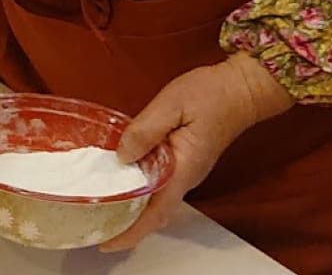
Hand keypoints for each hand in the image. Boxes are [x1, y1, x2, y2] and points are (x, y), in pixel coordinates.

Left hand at [102, 54, 293, 251]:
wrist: (240, 88)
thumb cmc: (210, 94)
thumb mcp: (172, 104)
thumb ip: (145, 130)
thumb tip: (122, 155)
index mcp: (183, 169)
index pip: (155, 213)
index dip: (130, 231)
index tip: (106, 242)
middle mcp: (185, 177)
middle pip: (152, 212)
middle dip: (123, 224)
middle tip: (91, 225)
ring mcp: (185, 170)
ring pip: (154, 199)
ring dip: (129, 207)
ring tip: (98, 206)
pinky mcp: (182, 160)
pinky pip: (157, 182)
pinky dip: (137, 187)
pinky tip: (118, 177)